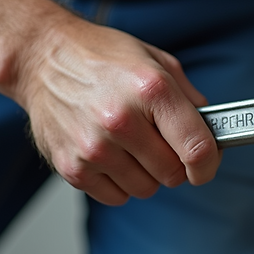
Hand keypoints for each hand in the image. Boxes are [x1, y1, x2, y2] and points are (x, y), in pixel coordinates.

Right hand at [15, 14, 220, 204]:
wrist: (42, 57)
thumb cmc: (101, 57)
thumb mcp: (157, 61)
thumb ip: (189, 98)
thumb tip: (211, 129)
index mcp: (151, 90)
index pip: (197, 149)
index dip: (208, 165)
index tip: (205, 167)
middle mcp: (122, 120)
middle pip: (172, 174)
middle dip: (174, 162)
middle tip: (159, 142)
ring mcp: (94, 147)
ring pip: (146, 188)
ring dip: (145, 173)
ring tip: (129, 143)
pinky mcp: (72, 167)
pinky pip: (116, 196)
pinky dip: (118, 182)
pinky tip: (110, 154)